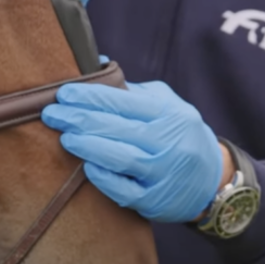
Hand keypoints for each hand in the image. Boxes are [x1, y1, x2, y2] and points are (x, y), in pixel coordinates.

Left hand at [41, 80, 225, 222]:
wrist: (213, 179)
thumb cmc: (179, 134)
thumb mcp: (166, 105)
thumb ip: (132, 89)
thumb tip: (95, 64)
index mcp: (169, 114)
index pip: (123, 101)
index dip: (91, 96)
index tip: (63, 93)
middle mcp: (168, 142)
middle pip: (117, 128)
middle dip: (80, 119)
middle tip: (51, 113)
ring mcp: (162, 173)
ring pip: (120, 158)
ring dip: (88, 146)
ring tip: (65, 136)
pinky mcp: (155, 200)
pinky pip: (125, 191)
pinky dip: (104, 178)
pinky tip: (86, 166)